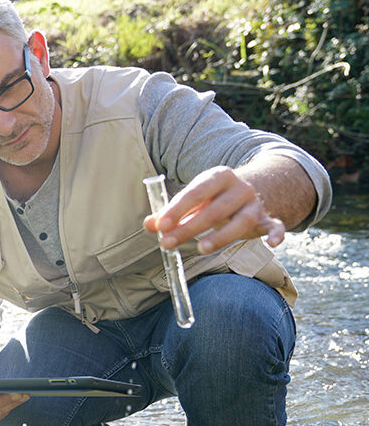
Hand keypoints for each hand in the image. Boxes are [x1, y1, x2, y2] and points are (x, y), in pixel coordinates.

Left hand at [143, 166, 284, 254]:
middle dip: (190, 228)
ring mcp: (255, 204)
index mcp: (218, 176)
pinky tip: (273, 244)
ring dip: (221, 236)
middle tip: (167, 244)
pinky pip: (276, 225)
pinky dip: (277, 233)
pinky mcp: (268, 219)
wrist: (246, 191)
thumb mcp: (191, 200)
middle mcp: (239, 188)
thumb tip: (149, 224)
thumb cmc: (210, 198)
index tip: (161, 225)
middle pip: (215, 210)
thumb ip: (169, 212)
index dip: (177, 209)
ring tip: (201, 249)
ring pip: (242, 221)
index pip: (196, 192)